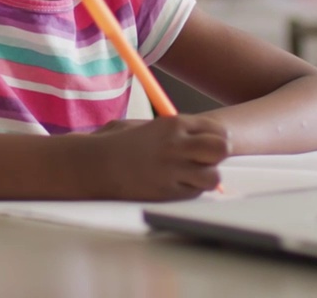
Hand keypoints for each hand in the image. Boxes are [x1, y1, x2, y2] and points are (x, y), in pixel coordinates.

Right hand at [85, 115, 228, 200]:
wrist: (93, 165)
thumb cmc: (116, 143)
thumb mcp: (147, 125)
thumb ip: (174, 130)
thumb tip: (199, 136)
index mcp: (173, 124)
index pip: (217, 130)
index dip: (216, 138)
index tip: (205, 145)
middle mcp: (177, 145)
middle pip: (222, 148)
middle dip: (218, 156)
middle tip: (204, 161)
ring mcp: (173, 169)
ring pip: (214, 176)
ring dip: (206, 177)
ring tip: (190, 176)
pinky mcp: (167, 192)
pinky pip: (195, 193)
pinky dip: (190, 191)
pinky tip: (173, 185)